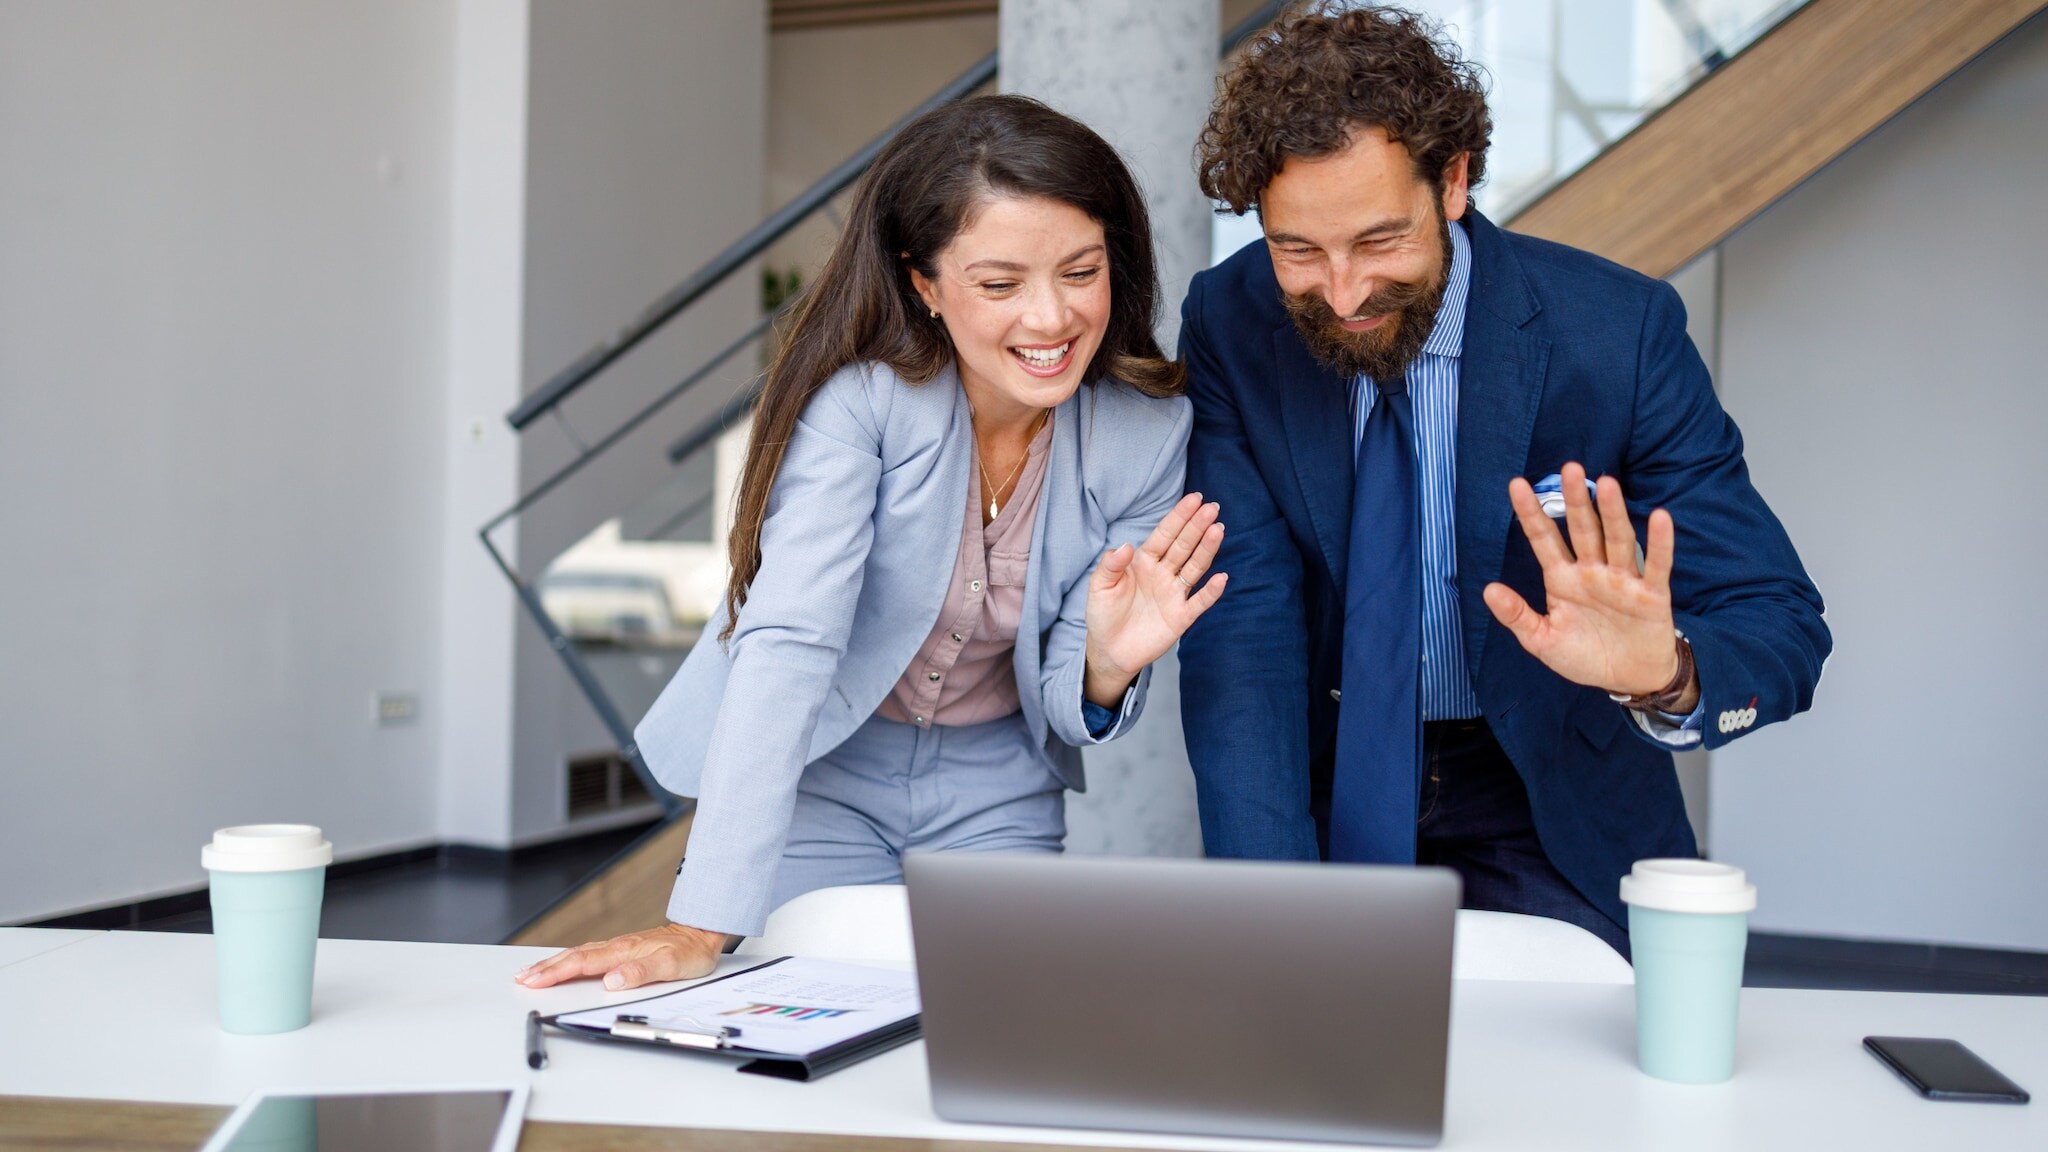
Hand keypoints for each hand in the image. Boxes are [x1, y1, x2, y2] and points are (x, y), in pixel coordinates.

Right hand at [513, 922, 729, 991]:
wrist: (702, 933)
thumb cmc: (690, 952)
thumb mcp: (671, 966)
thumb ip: (641, 973)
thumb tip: (611, 981)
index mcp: (623, 952)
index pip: (582, 964)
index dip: (556, 973)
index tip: (534, 981)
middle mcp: (617, 947)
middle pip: (573, 957)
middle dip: (545, 969)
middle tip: (521, 979)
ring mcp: (618, 947)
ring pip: (578, 954)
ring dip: (552, 963)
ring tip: (531, 972)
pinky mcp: (622, 950)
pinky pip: (587, 954)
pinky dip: (569, 960)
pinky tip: (562, 963)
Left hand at [1082, 493, 1227, 706]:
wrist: (1109, 650)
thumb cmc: (1103, 615)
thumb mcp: (1099, 587)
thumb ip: (1110, 565)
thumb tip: (1126, 546)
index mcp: (1143, 562)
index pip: (1164, 535)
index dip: (1179, 517)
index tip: (1194, 499)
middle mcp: (1162, 574)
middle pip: (1184, 546)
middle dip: (1197, 526)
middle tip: (1212, 507)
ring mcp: (1174, 594)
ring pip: (1194, 567)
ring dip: (1207, 549)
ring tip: (1219, 529)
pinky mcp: (1181, 617)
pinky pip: (1199, 602)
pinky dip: (1210, 592)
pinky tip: (1221, 578)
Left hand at [1482, 463, 1696, 707]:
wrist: (1629, 679)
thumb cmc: (1585, 655)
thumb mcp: (1543, 641)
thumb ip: (1517, 616)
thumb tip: (1488, 590)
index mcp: (1562, 579)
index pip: (1544, 539)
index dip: (1531, 513)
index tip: (1516, 485)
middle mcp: (1592, 572)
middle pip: (1583, 529)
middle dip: (1576, 500)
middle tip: (1569, 468)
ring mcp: (1622, 580)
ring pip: (1617, 540)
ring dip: (1613, 513)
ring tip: (1607, 484)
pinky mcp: (1651, 594)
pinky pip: (1657, 565)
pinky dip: (1660, 543)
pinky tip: (1659, 517)